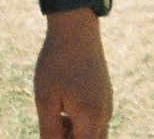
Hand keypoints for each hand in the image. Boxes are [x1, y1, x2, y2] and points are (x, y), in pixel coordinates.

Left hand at [34, 13, 110, 138]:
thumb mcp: (46, 98)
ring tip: (56, 115)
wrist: (76, 26)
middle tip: (54, 126)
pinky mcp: (106, 94)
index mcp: (90, 118)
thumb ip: (50, 131)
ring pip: (95, 134)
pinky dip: (82, 123)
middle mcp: (104, 114)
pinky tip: (65, 106)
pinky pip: (97, 120)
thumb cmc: (57, 61)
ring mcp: (108, 103)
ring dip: (76, 134)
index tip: (53, 131)